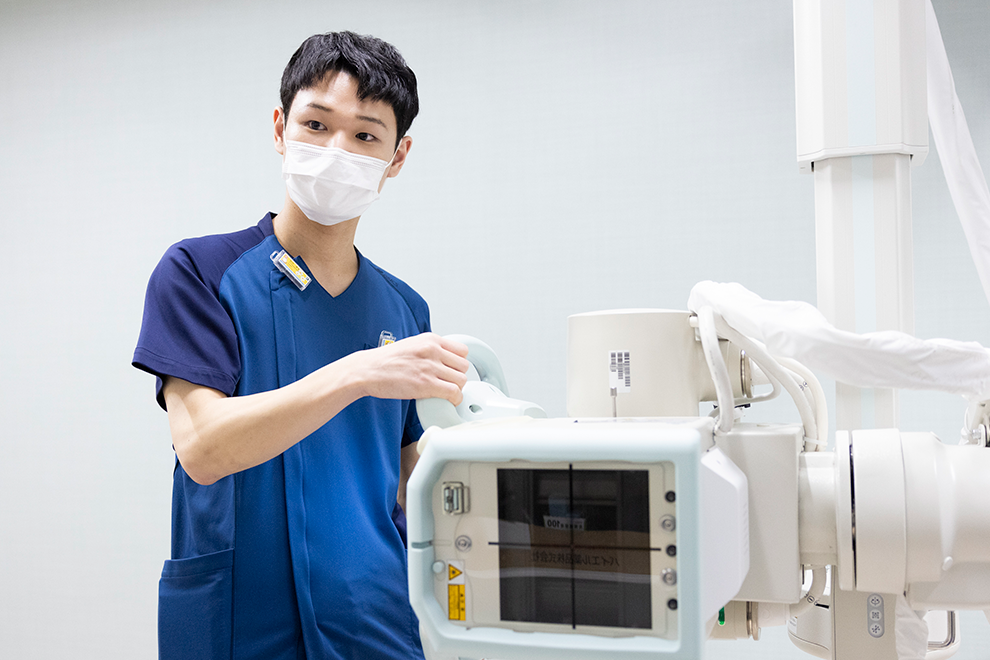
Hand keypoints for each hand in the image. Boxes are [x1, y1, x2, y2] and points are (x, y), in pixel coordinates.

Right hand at [352, 332, 469, 404]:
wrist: (367, 371)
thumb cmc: (384, 361)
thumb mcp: (411, 345)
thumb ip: (429, 349)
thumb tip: (444, 360)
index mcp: (430, 339)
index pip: (462, 350)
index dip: (458, 363)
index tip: (454, 371)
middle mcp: (432, 350)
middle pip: (463, 366)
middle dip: (458, 376)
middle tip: (448, 383)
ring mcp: (430, 367)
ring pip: (461, 380)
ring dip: (456, 388)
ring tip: (446, 392)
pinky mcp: (426, 384)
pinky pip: (454, 392)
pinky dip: (454, 399)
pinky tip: (447, 400)